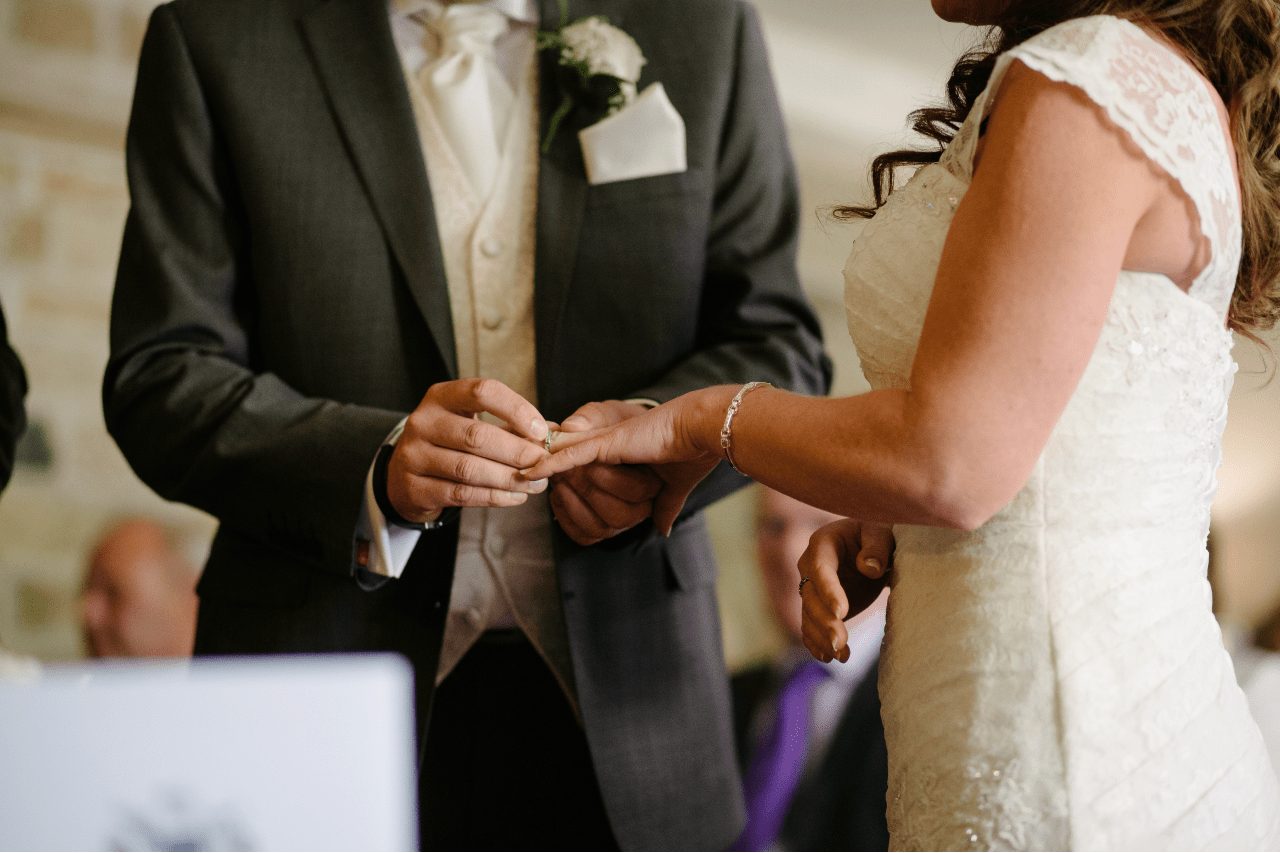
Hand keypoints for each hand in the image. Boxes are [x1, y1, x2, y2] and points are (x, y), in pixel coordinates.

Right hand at [387, 378, 548, 522]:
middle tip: (543, 463)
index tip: (541, 430)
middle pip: (477, 435)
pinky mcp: (414, 488)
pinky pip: (461, 494)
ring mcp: (413, 456)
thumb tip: (555, 432)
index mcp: (441, 396)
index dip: (516, 409)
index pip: (482, 392)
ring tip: (535, 484)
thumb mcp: (472, 422)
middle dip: (517, 451)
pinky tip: (516, 497)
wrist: (404, 475)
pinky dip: (494, 497)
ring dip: (509, 478)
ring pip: (469, 468)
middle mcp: (423, 422)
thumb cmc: (449, 443)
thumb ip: (510, 425)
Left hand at [523, 387, 734, 534]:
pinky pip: (571, 457)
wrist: (705, 431)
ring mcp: (607, 444)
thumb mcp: (674, 487)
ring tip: (527, 479)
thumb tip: (663, 528)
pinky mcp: (607, 444)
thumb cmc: (694, 453)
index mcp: (624, 456)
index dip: (562, 475)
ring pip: (567, 465)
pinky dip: (550, 465)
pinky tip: (530, 472)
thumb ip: (664, 506)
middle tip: (527, 478)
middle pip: (568, 466)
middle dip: (550, 479)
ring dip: (550, 477)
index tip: (545, 486)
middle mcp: (610, 447)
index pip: (584, 465)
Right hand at [798, 518, 893, 662]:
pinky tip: (829, 658)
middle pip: (811, 596)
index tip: (842, 612)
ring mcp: (813, 588)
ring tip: (841, 656)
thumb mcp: (883, 532)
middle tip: (841, 642)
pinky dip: (817, 643)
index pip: (820, 568)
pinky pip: (811, 626)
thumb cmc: (880, 534)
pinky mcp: (819, 607)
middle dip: (824, 621)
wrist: (875, 545)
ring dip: (821, 637)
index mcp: (824, 543)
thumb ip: (877, 546)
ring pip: (809, 615)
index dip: (829, 591)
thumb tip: (868, 568)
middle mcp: (811, 566)